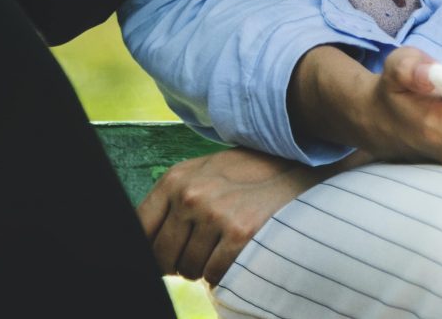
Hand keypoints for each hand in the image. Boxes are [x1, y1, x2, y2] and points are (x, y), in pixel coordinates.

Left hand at [137, 148, 324, 283]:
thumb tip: (144, 244)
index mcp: (176, 179)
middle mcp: (190, 195)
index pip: (140, 229)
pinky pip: (215, 275)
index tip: (160, 260)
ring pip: (189, 269)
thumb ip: (175, 201)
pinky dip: (226, 271)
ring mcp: (214, 214)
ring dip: (206, 266)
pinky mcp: (239, 233)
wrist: (301, 167)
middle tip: (204, 250)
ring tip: (227, 243)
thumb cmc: (250, 175)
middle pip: (162, 257)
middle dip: (179, 262)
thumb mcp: (206, 175)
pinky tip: (241, 249)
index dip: (149, 251)